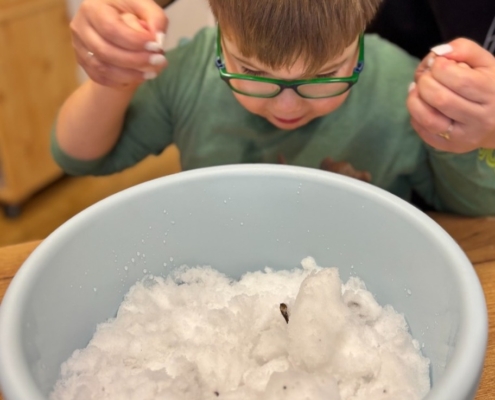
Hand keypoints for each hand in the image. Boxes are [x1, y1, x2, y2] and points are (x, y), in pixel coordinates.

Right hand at [71, 0, 168, 88]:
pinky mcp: (83, 62)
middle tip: (158, 61)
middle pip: (105, 51)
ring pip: (102, 68)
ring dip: (130, 74)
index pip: (111, 28)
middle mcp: (81, 26)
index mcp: (93, 7)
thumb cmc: (130, 11)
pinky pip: (100, 78)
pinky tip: (139, 77)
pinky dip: (121, 81)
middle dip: (135, 60)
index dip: (134, 41)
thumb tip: (158, 38)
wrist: (116, 22)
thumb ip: (155, 17)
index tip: (156, 47)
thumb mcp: (144, 6)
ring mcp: (80, 46)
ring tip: (152, 72)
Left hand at [407, 38, 494, 152]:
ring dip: (415, 100)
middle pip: (441, 98)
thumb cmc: (490, 85)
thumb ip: (464, 49)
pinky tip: (421, 105)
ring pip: (429, 119)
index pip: (459, 79)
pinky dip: (415, 115)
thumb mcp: (485, 62)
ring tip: (417, 89)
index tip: (437, 63)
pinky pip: (424, 132)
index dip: (439, 67)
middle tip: (426, 76)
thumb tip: (438, 53)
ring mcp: (465, 136)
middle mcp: (481, 118)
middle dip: (425, 82)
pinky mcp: (451, 147)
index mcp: (492, 92)